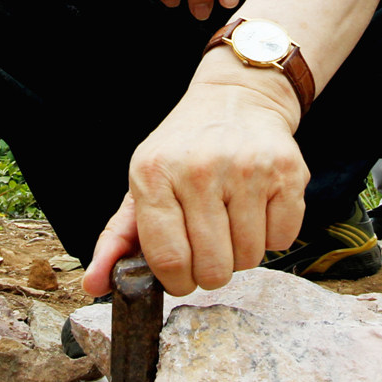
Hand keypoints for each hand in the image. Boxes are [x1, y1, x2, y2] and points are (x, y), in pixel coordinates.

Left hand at [82, 78, 308, 297]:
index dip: (177, 281)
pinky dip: (272, 235)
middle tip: (209, 243)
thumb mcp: (144, 182)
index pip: (168, 259)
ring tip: (233, 220)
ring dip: (242, 252)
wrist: (238, 96)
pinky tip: (259, 207)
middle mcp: (200, 168)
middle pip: (213, 268)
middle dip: (211, 269)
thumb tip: (95, 285)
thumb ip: (117, 237)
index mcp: (155, 173)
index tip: (181, 274)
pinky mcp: (286, 170)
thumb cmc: (185, 149)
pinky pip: (282, 239)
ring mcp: (247, 168)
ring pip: (250, 258)